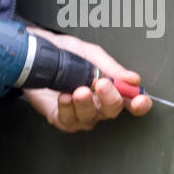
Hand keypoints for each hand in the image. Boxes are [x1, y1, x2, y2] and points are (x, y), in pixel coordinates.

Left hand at [18, 27, 151, 132]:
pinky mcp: (60, 118)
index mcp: (109, 88)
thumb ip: (110, 67)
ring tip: (79, 90)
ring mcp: (79, 114)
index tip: (139, 100)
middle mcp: (97, 104)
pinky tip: (64, 97)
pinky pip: (68, 120)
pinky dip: (67, 109)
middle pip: (112, 111)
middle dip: (109, 99)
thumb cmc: (64, 53)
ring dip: (85, 104)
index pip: (131, 101)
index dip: (139, 104)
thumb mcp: (90, 54)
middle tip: (102, 84)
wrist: (34, 53)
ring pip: (90, 118)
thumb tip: (133, 79)